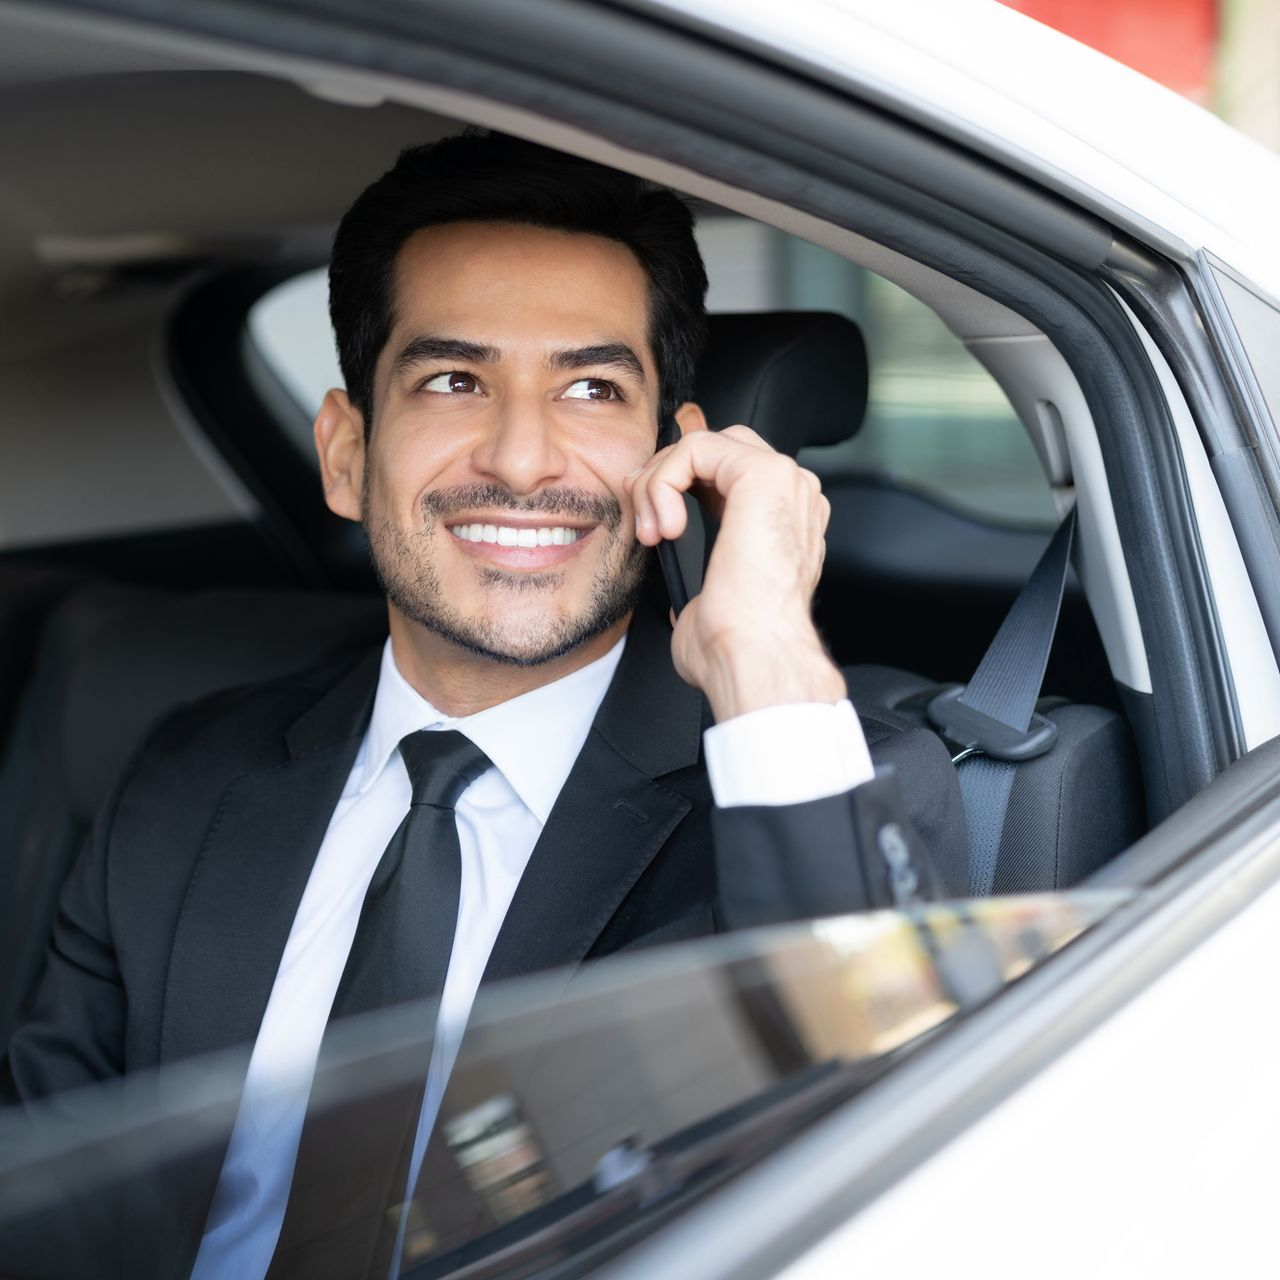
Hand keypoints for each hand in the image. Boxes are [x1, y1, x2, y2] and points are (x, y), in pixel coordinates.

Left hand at [625, 425, 845, 720]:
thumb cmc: (738, 643)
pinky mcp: (762, 474)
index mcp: (785, 521)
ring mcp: (784, 481)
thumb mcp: (709, 598)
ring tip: (653, 532)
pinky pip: (696, 447)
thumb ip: (700, 576)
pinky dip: (664, 481)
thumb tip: (677, 587)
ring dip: (659, 483)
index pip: (727, 470)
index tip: (651, 521)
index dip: (677, 484)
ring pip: (702, 445)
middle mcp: (792, 496)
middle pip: (715, 447)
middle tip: (646, 520)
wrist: (754, 657)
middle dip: (665, 475)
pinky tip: (666, 525)